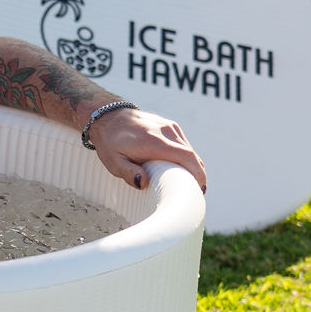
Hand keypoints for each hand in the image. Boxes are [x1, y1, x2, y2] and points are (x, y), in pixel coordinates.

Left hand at [90, 107, 206, 193]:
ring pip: (189, 150)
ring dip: (192, 167)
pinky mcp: (170, 126)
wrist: (109, 117)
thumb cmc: (111, 142)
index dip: (198, 174)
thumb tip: (143, 183)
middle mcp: (166, 131)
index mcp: (154, 141)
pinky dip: (187, 158)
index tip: (201, 189)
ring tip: (189, 185)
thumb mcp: (113, 161)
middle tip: (196, 194)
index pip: (186, 156)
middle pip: (192, 155)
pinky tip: (181, 170)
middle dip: (197, 175)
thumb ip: (127, 172)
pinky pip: (184, 145)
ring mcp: (170, 127)